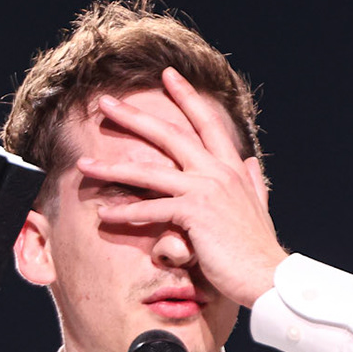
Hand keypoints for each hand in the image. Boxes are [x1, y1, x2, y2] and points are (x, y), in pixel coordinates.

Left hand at [78, 67, 288, 306]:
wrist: (268, 276)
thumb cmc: (259, 248)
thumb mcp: (258, 206)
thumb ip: (253, 182)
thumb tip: (251, 163)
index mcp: (232, 168)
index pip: (205, 123)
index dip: (186, 98)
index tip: (167, 76)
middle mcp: (217, 172)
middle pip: (169, 135)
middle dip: (134, 117)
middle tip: (105, 102)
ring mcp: (205, 190)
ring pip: (150, 172)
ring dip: (113, 168)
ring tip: (84, 165)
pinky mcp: (194, 214)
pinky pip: (152, 209)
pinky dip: (126, 213)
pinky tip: (104, 215)